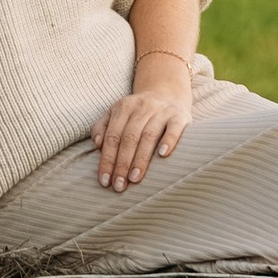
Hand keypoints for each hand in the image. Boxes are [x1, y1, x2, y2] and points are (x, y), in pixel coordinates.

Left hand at [91, 59, 191, 190]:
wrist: (168, 92)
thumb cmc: (139, 112)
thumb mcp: (117, 113)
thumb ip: (103, 127)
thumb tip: (97, 144)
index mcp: (123, 107)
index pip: (112, 136)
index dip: (107, 159)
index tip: (105, 181)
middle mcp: (142, 107)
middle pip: (129, 138)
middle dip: (122, 164)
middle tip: (119, 185)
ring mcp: (162, 111)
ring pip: (148, 136)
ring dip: (140, 159)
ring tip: (134, 178)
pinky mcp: (180, 115)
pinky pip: (174, 128)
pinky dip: (168, 141)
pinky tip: (163, 156)